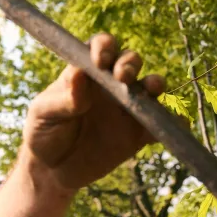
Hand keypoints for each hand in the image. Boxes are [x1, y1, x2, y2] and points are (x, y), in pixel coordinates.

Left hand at [22, 33, 164, 192]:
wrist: (53, 169)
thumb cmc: (44, 132)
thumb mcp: (42, 115)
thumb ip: (61, 99)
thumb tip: (79, 75)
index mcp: (86, 72)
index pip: (101, 47)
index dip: (104, 46)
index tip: (100, 60)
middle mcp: (110, 84)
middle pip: (130, 61)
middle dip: (130, 63)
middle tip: (122, 76)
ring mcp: (127, 108)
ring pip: (151, 87)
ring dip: (155, 84)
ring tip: (151, 89)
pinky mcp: (139, 133)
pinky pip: (163, 124)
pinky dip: (173, 122)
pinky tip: (174, 124)